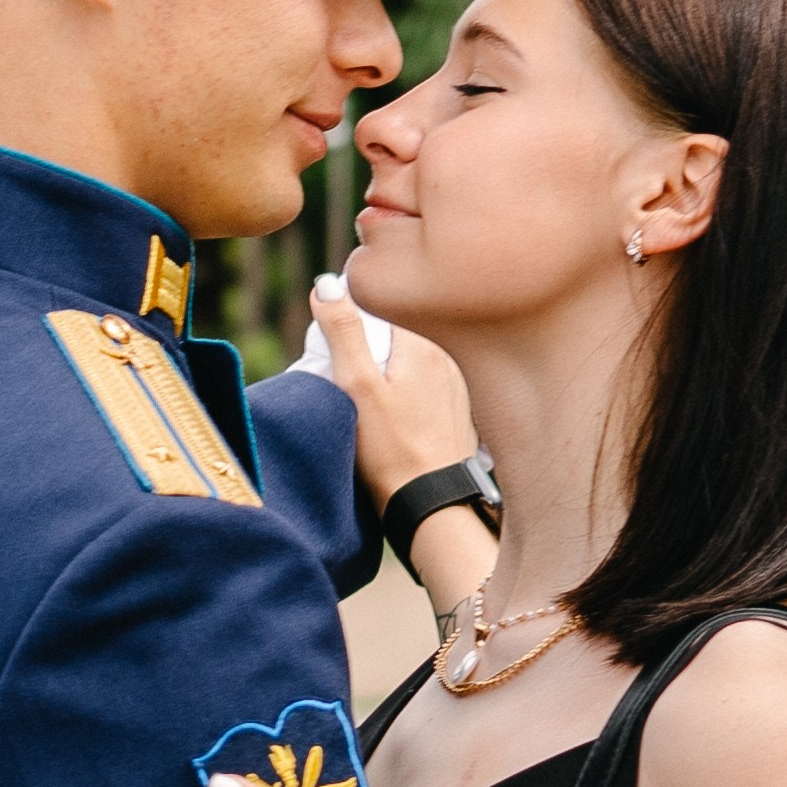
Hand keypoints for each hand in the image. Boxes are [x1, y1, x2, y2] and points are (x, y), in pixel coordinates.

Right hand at [309, 276, 475, 507]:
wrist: (432, 503)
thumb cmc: (390, 449)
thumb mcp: (356, 386)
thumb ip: (343, 331)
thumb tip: (327, 282)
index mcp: (422, 344)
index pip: (379, 313)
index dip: (351, 327)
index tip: (335, 355)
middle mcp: (447, 359)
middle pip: (396, 339)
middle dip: (370, 353)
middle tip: (349, 387)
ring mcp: (457, 387)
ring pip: (412, 366)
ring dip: (390, 376)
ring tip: (373, 410)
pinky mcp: (459, 414)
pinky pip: (426, 392)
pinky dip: (408, 399)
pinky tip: (397, 425)